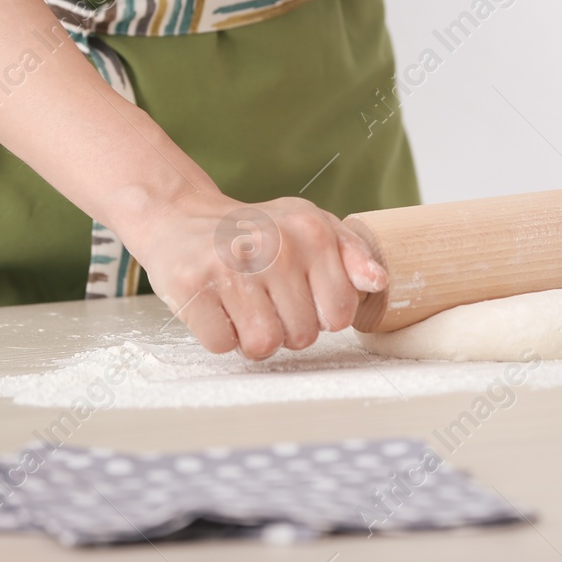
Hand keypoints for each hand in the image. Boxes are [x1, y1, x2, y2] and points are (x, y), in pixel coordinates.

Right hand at [125, 193, 387, 359]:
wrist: (182, 216)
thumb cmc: (255, 231)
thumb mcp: (310, 227)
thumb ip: (352, 253)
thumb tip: (379, 281)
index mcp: (311, 231)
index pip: (340, 313)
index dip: (322, 314)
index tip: (301, 294)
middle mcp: (273, 246)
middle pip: (303, 335)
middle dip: (286, 326)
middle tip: (265, 297)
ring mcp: (230, 266)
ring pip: (263, 345)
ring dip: (253, 336)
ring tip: (243, 305)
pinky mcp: (191, 286)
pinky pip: (222, 345)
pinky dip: (220, 334)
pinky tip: (216, 305)